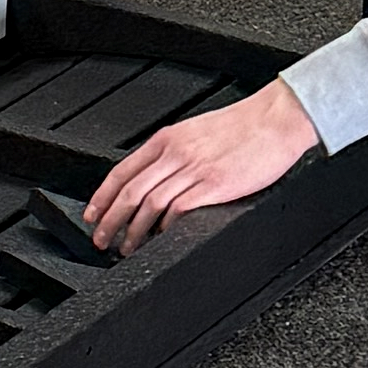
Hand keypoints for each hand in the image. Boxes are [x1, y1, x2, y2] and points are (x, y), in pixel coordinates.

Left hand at [84, 80, 318, 251]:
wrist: (276, 119)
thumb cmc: (244, 126)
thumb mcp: (196, 131)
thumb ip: (174, 152)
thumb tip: (154, 178)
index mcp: (167, 138)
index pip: (122, 170)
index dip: (101, 197)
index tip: (92, 215)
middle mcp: (175, 153)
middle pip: (129, 191)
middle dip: (109, 220)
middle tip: (101, 239)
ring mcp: (194, 169)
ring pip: (148, 204)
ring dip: (133, 231)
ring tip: (127, 248)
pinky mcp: (214, 185)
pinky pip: (178, 210)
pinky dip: (164, 228)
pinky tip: (160, 239)